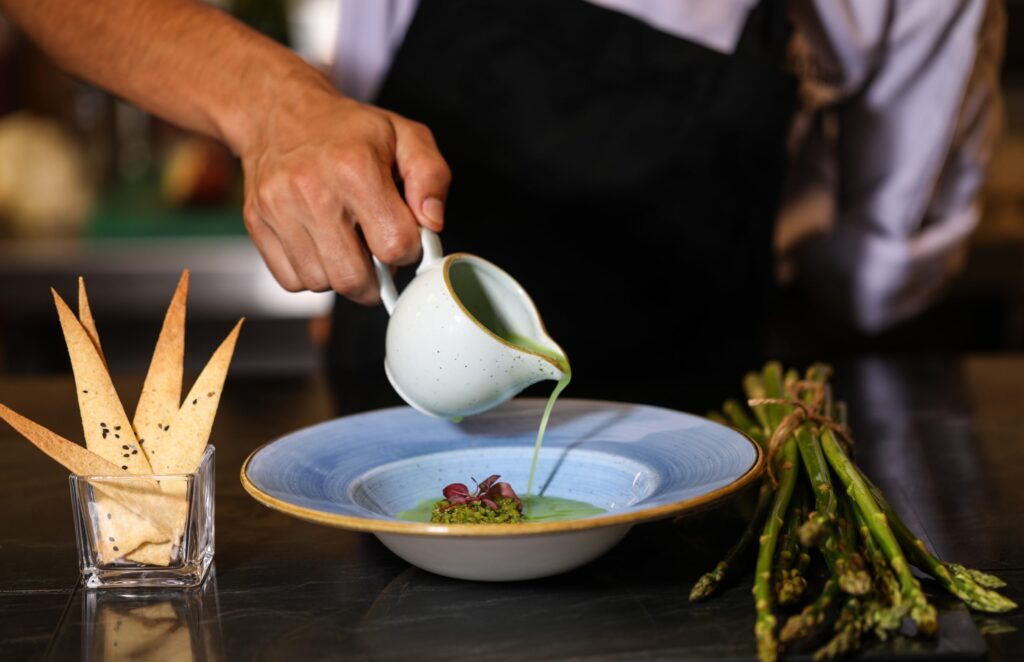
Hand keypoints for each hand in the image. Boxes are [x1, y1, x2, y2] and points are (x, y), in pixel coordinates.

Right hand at [239, 84, 449, 303]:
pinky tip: (321, 245)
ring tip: (348, 242)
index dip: (409, 249)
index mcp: (355, 168)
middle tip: (378, 253)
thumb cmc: (347, 129)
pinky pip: (292, 281)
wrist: (280, 111)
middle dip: (377, 278)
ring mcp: (278, 209)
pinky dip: (312, 273)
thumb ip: (431, 177)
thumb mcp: (405, 135)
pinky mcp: (257, 224)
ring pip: (322, 284)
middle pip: (354, 278)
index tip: (404, 235)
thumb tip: (432, 222)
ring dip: (342, 275)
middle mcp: (311, 191)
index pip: (395, 245)